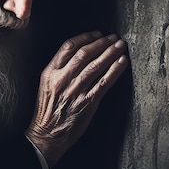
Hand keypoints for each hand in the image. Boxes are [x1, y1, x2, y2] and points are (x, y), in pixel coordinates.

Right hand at [26, 31, 127, 166]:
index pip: (68, 46)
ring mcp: (75, 91)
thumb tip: (80, 53)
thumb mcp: (46, 84)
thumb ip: (59, 69)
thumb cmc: (48, 110)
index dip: (85, 37)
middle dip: (102, 43)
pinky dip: (115, 70)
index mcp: (50, 72)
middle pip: (85, 54)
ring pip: (95, 65)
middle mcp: (62, 79)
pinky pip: (104, 83)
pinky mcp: (87, 103)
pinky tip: (122, 62)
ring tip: (120, 46)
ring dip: (111, 53)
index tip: (97, 34)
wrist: (47, 135)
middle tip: (113, 37)